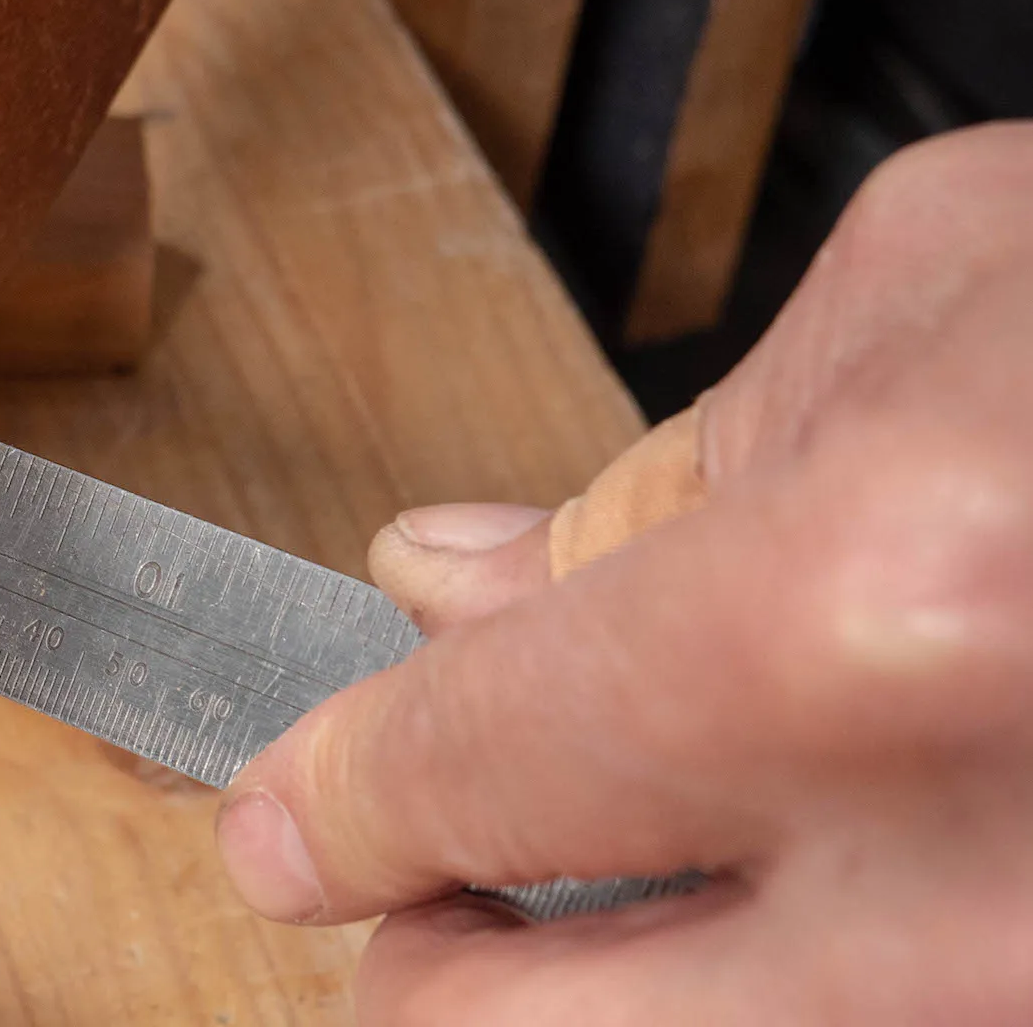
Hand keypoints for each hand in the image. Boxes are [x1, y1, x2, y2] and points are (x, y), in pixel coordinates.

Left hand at [218, 124, 1032, 1022]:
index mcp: (883, 625)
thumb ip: (664, 478)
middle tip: (418, 896)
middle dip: (438, 975)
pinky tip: (834, 851)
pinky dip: (807, 977)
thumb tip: (449, 588)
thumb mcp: (944, 300)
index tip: (290, 819)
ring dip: (614, 1000)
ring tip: (624, 876)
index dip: (338, 804)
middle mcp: (991, 900)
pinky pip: (875, 1025)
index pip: (466, 778)